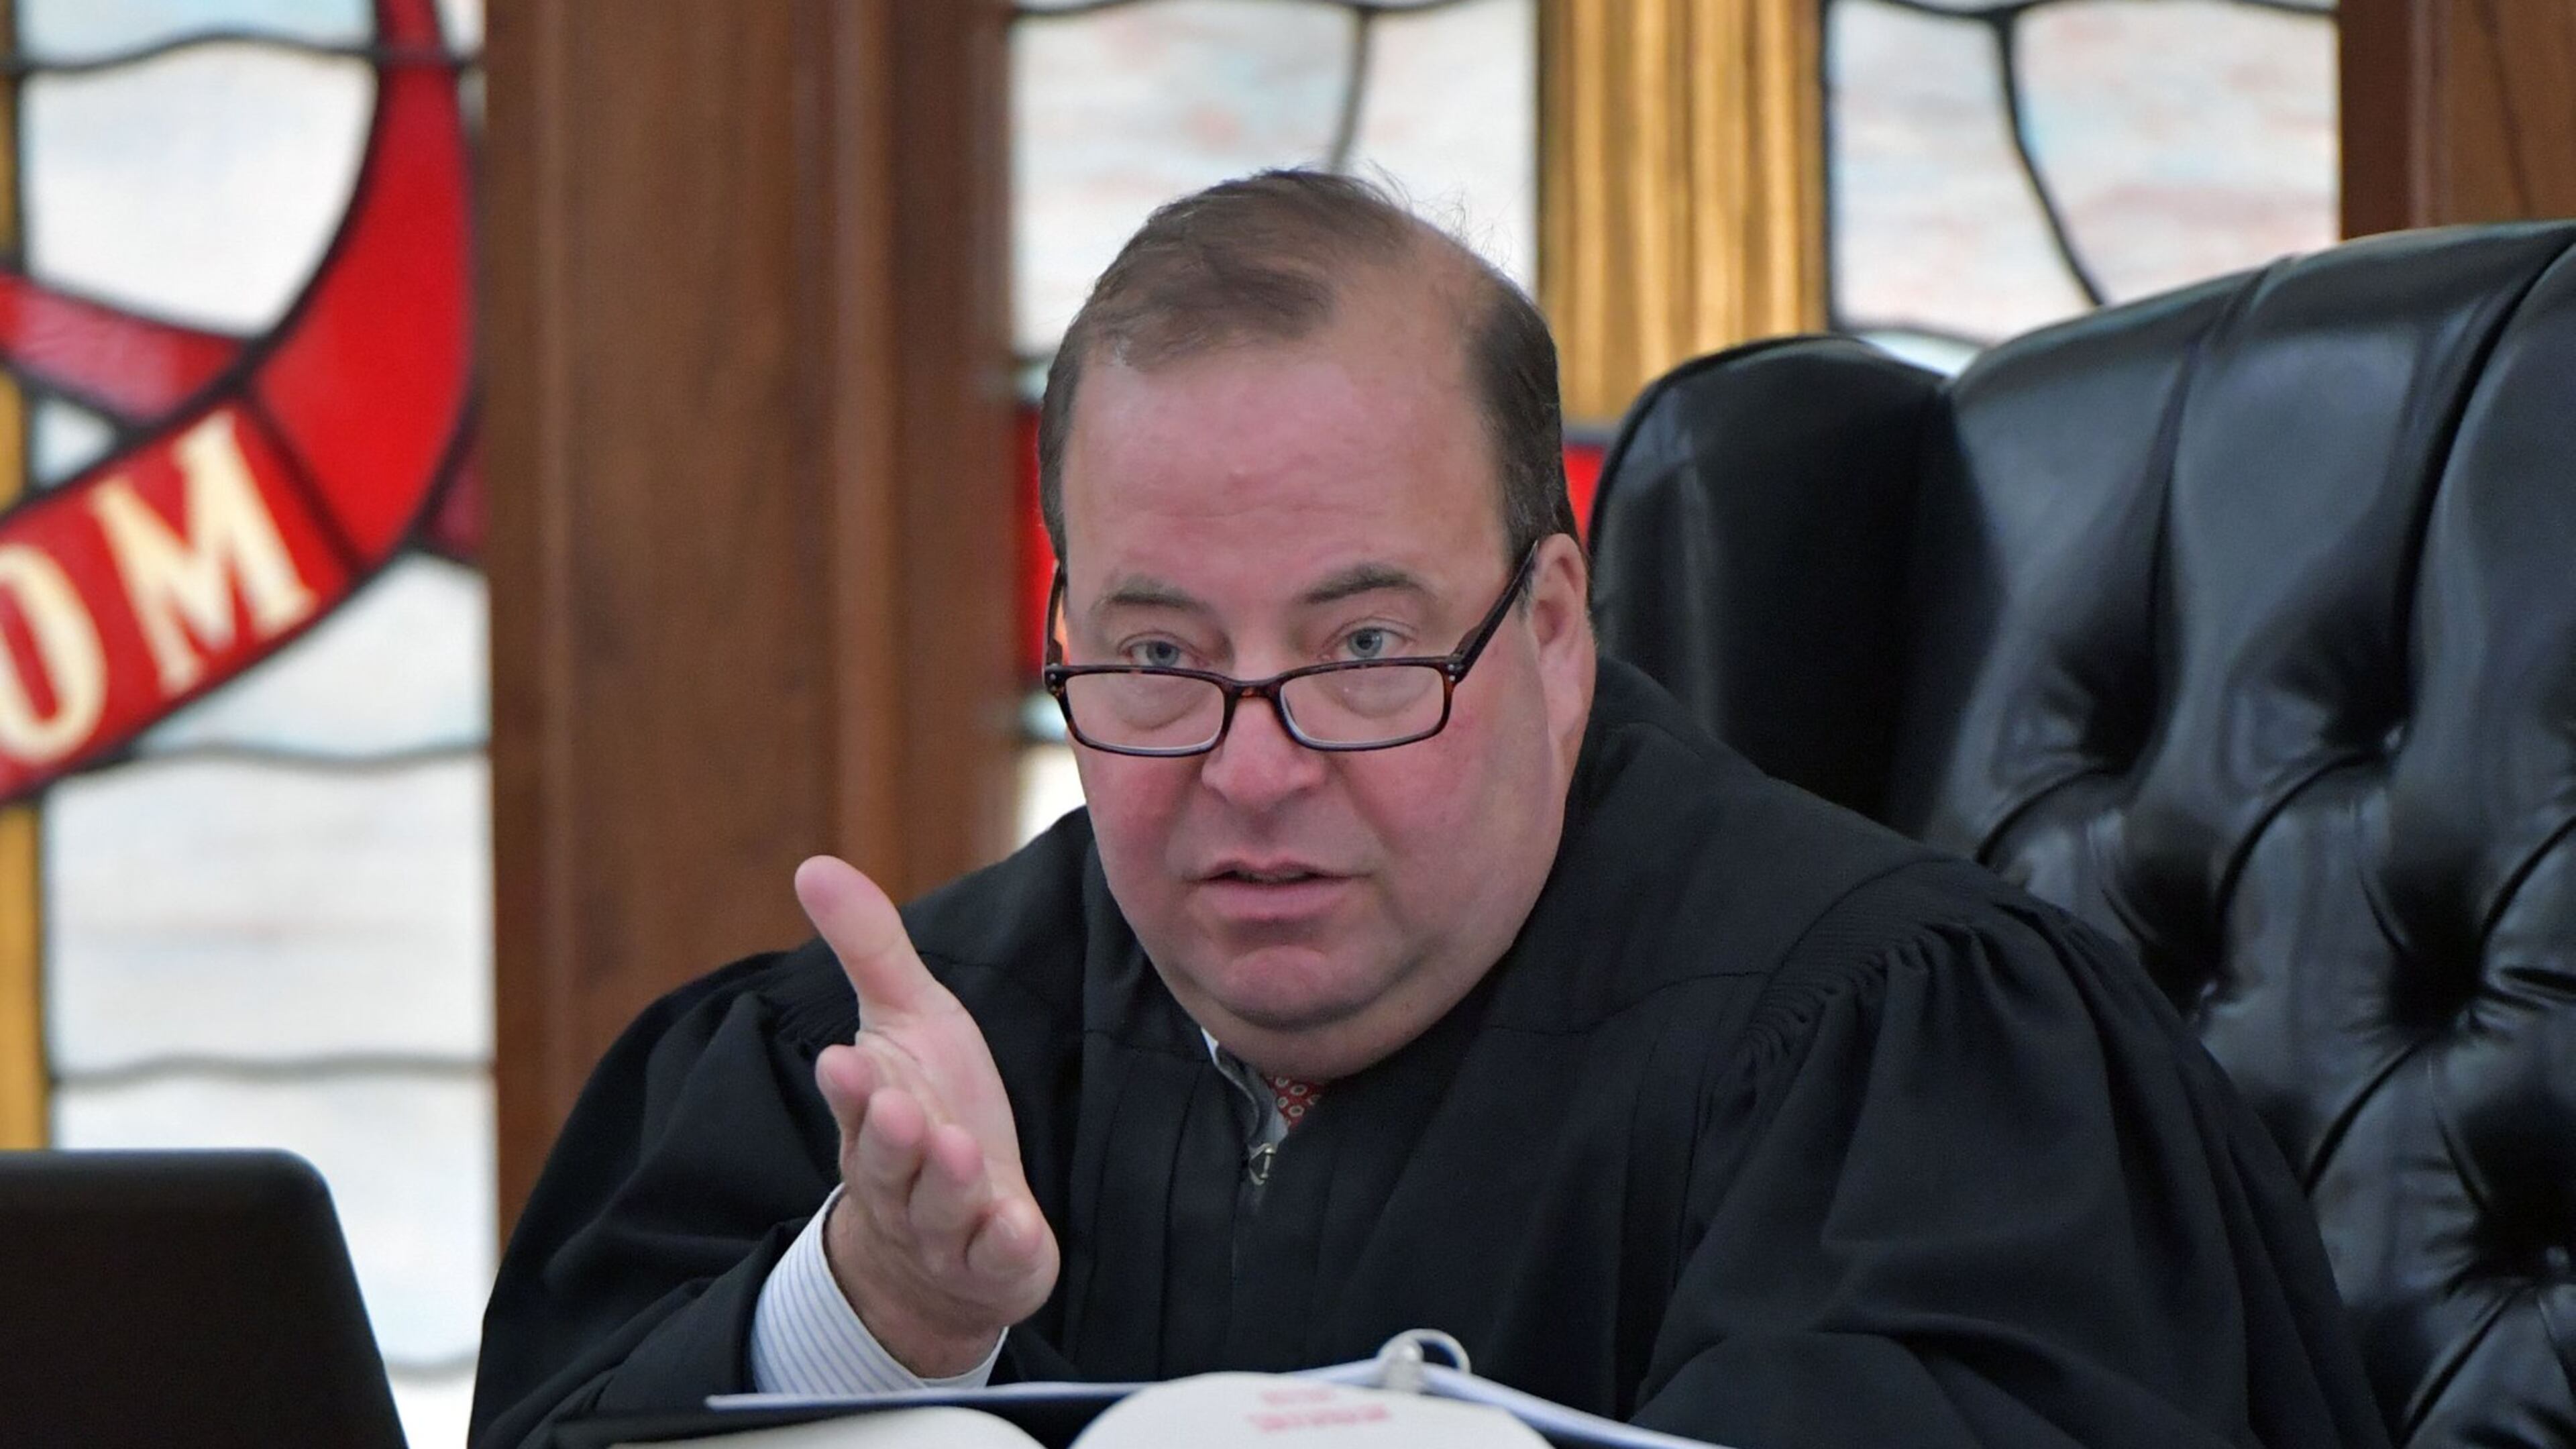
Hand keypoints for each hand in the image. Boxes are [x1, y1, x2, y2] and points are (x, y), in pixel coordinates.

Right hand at [796, 855, 1059, 1377]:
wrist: (944, 1247)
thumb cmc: (930, 1113)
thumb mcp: (910, 1022)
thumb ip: (869, 950)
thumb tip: (812, 863)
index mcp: (876, 1117)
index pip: (855, 1104)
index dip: (851, 1089)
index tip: (844, 1060)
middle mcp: (900, 1179)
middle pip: (887, 1162)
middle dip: (891, 1137)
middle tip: (901, 1107)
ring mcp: (945, 1228)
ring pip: (938, 1211)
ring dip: (948, 1183)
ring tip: (958, 1149)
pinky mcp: (994, 1264)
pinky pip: (997, 1261)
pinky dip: (1003, 1246)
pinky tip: (1015, 1227)